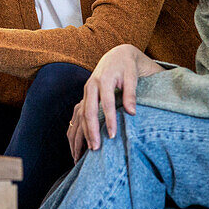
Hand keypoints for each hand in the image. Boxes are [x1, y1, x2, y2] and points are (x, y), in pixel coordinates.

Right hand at [67, 45, 162, 161]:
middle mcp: (91, 86)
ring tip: (84, 152)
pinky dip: (77, 130)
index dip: (109, 119)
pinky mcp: (84, 97)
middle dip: (91, 131)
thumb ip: (131, 94)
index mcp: (104, 80)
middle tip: (95, 149)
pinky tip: (79, 144)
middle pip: (88, 111)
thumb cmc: (126, 67)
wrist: (115, 56)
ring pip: (80, 115)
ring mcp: (85, 92)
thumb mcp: (132, 76)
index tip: (112, 135)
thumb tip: (132, 112)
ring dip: (82, 133)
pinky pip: (78, 116)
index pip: (106, 103)